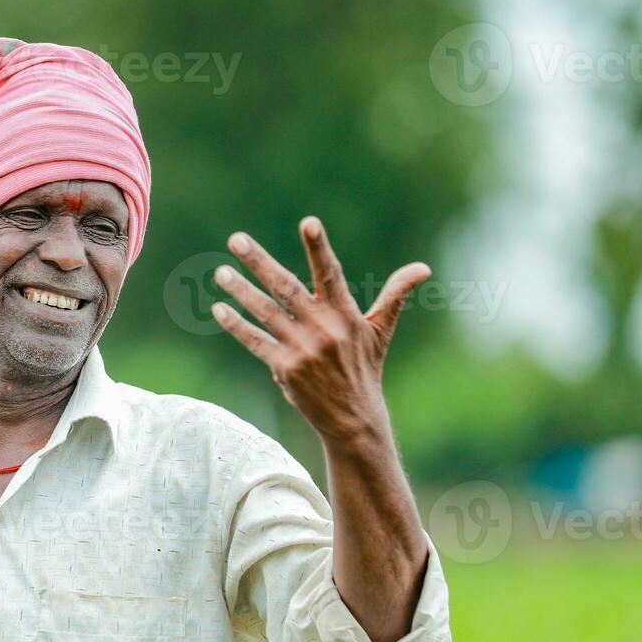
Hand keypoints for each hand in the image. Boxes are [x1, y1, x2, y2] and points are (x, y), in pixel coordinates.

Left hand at [211, 216, 428, 445]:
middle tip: (236, 239)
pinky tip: (219, 308)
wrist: (354, 419)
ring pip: (265, 312)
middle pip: (286, 287)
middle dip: (259, 262)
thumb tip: (423, 268)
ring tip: (220, 272)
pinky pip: (256, 342)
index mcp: (345, 313)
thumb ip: (395, 294)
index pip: (330, 273)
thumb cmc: (365, 367)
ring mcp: (302, 349)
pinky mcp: (285, 369)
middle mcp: (323, 328)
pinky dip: (236, 325)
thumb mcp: (380, 330)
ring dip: (241, 291)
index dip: (319, 248)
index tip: (309, 223)